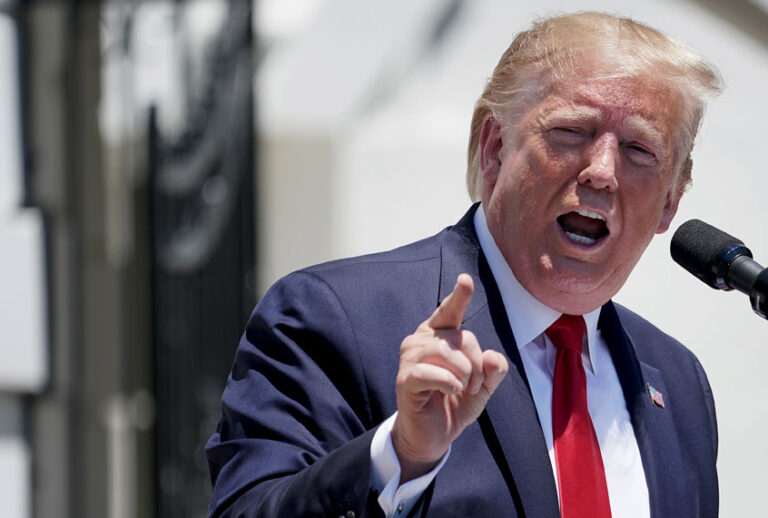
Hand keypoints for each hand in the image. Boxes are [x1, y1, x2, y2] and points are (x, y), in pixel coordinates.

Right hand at [391, 273, 508, 481]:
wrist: (433, 436)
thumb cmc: (454, 404)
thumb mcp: (483, 387)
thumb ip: (493, 370)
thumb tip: (492, 357)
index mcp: (439, 336)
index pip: (450, 311)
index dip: (459, 296)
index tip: (466, 280)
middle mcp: (421, 340)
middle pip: (460, 337)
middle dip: (475, 364)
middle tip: (473, 385)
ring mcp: (409, 359)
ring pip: (445, 351)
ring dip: (463, 375)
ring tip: (462, 390)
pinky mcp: (404, 380)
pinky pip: (429, 372)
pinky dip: (448, 382)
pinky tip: (451, 392)